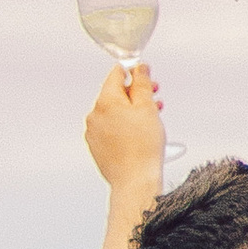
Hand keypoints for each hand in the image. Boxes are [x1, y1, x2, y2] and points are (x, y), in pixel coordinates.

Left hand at [84, 61, 165, 194]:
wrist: (134, 180)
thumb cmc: (142, 147)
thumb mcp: (147, 107)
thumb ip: (142, 83)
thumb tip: (138, 68)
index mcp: (105, 100)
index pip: (116, 74)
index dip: (134, 72)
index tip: (146, 76)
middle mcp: (94, 115)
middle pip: (115, 94)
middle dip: (136, 94)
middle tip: (153, 98)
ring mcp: (93, 132)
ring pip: (114, 113)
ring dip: (132, 111)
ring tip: (151, 119)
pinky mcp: (97, 147)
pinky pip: (110, 129)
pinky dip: (124, 126)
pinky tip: (139, 134)